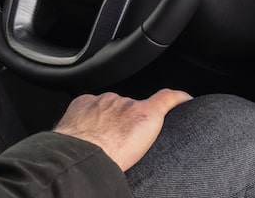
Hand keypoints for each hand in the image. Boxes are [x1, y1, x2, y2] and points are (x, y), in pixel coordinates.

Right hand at [53, 89, 191, 171]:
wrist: (85, 154)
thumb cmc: (74, 152)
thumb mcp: (68, 139)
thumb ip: (78, 135)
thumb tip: (80, 153)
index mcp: (85, 105)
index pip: (100, 108)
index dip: (106, 120)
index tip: (109, 132)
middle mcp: (106, 100)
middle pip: (120, 107)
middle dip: (123, 121)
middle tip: (124, 144)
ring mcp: (127, 104)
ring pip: (139, 109)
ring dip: (141, 121)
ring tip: (143, 141)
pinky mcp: (146, 112)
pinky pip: (166, 99)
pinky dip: (178, 99)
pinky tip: (187, 101)